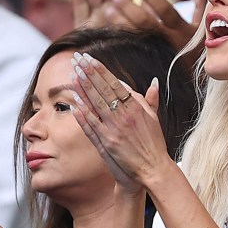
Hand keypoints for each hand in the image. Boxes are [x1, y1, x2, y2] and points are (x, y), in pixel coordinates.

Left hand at [69, 52, 172, 194]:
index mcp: (137, 107)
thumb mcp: (154, 118)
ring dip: (83, 88)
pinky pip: (92, 124)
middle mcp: (125, 115)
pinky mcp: (107, 142)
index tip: (90, 59)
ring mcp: (115, 128)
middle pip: (103, 89)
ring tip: (73, 75)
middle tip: (77, 60)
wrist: (153, 168)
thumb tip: (154, 82)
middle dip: (89, 73)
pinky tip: (75, 102)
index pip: (115, 83)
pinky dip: (83, 112)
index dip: (101, 70)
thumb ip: (150, 99)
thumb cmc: (154, 143)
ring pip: (96, 104)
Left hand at [104, 0, 206, 54]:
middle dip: (130, 9)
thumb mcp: (201, 30)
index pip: (166, 12)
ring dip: (120, 22)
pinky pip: (130, 51)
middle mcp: (168, 43)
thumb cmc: (198, 52)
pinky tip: (107, 29)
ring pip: (135, 37)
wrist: (195, 84)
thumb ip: (199, 7)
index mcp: (182, 31)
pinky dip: (119, 39)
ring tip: (107, 9)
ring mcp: (156, 54)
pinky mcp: (147, 64)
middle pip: (147, 24)